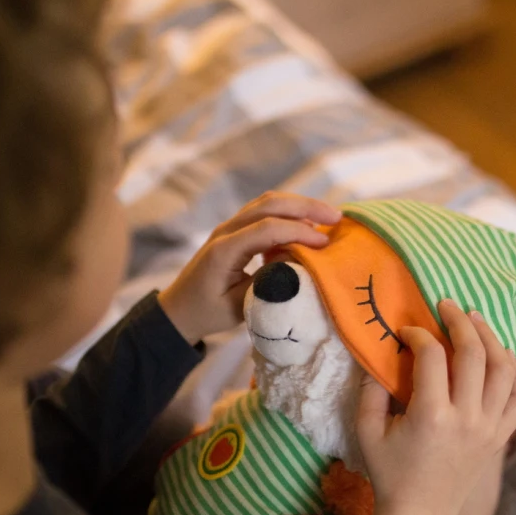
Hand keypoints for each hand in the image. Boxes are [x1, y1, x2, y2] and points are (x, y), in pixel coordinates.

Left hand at [157, 192, 340, 343]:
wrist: (178, 310)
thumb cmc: (207, 312)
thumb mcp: (239, 306)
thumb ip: (267, 283)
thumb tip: (297, 264)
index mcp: (224, 250)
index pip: (267, 228)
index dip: (299, 232)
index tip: (325, 243)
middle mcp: (226, 231)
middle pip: (269, 204)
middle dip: (306, 206)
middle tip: (337, 217)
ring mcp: (230, 227)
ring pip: (267, 202)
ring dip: (299, 205)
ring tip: (328, 217)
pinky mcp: (235, 230)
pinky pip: (264, 211)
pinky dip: (288, 213)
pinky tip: (307, 224)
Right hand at [356, 300, 515, 514]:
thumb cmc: (389, 473)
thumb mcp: (367, 431)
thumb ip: (370, 390)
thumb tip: (380, 352)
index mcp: (431, 416)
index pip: (432, 357)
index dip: (418, 335)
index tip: (406, 332)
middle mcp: (467, 419)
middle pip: (474, 354)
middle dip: (460, 322)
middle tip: (446, 305)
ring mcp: (490, 428)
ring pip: (504, 370)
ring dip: (491, 338)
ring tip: (475, 320)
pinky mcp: (501, 437)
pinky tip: (502, 355)